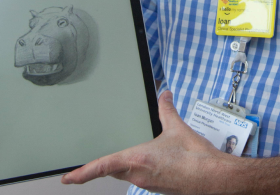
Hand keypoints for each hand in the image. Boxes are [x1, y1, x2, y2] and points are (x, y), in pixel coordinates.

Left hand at [61, 89, 231, 192]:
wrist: (211, 178)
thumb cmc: (194, 158)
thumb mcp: (177, 127)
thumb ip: (167, 109)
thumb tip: (164, 94)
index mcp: (138, 160)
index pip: (103, 166)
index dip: (83, 173)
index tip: (68, 178)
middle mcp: (138, 175)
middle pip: (111, 171)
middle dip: (98, 169)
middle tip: (80, 170)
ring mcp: (147, 183)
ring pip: (124, 174)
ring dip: (118, 168)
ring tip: (110, 161)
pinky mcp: (156, 187)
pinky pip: (138, 177)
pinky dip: (133, 169)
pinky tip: (141, 162)